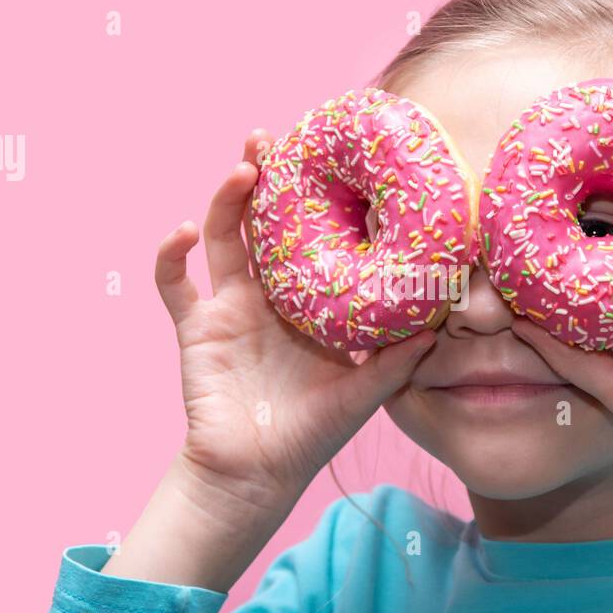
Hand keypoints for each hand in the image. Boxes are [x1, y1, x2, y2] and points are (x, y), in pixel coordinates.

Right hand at [155, 130, 436, 517]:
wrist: (256, 475)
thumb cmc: (311, 434)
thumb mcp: (363, 393)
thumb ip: (396, 359)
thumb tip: (443, 320)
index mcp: (307, 302)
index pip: (309, 235)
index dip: (315, 197)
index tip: (327, 157)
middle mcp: (267, 295)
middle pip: (260, 222)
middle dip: (262, 178)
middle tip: (268, 137)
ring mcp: (228, 308)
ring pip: (221, 238)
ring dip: (226, 201)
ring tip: (242, 169)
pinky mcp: (196, 329)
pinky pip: (175, 285)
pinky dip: (170, 257)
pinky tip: (182, 232)